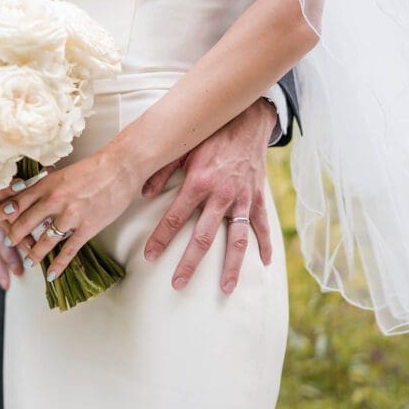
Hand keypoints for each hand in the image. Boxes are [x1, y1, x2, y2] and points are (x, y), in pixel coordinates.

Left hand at [0, 150, 142, 280]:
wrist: (120, 168)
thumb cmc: (94, 169)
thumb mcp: (63, 174)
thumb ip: (47, 186)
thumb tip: (31, 195)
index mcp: (47, 185)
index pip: (16, 201)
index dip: (0, 212)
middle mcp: (54, 201)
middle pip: (25, 223)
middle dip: (14, 235)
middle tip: (8, 243)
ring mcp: (70, 216)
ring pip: (45, 241)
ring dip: (35, 254)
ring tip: (29, 262)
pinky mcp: (87, 227)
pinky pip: (68, 250)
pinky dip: (59, 265)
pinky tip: (52, 274)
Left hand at [141, 99, 275, 294]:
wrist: (248, 119)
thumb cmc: (211, 133)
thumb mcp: (183, 147)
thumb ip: (161, 170)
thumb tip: (142, 193)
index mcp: (199, 182)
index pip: (174, 217)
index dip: (161, 238)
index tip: (150, 256)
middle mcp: (221, 195)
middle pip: (203, 237)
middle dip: (190, 262)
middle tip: (178, 284)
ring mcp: (242, 198)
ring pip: (236, 239)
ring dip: (230, 267)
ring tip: (224, 289)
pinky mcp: (258, 197)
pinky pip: (261, 225)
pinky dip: (265, 245)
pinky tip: (263, 264)